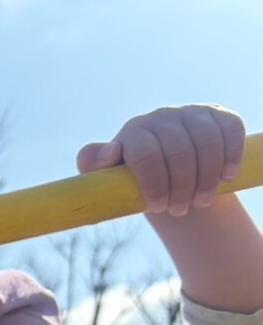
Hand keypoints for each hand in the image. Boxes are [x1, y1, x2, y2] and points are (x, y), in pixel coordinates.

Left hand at [77, 104, 244, 215]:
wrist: (168, 177)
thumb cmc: (133, 180)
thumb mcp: (107, 177)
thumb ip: (92, 165)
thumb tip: (108, 152)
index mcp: (133, 132)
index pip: (145, 153)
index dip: (153, 182)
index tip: (157, 207)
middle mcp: (161, 117)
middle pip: (178, 150)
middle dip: (180, 186)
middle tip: (179, 210)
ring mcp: (191, 114)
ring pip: (207, 142)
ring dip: (206, 177)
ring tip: (200, 201)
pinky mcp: (219, 115)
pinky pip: (230, 130)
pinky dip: (231, 156)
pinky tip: (225, 177)